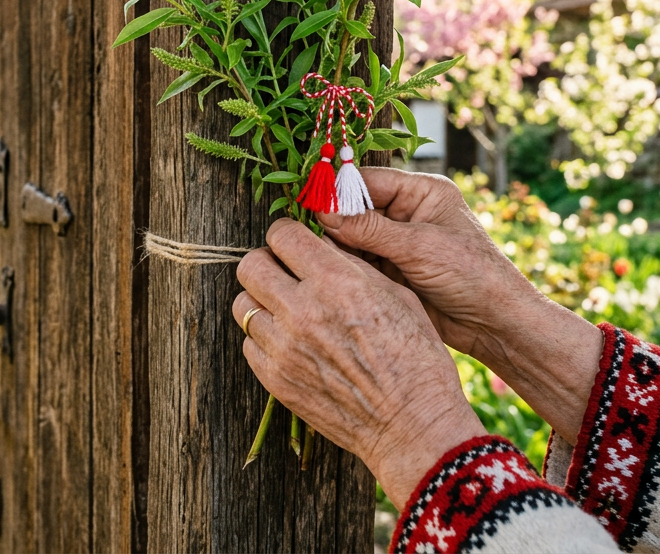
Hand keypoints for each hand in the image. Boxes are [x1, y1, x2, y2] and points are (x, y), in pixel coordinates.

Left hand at [233, 217, 484, 506]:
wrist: (412, 425)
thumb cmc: (416, 358)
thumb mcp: (397, 295)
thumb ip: (351, 266)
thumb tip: (321, 245)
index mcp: (337, 282)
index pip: (282, 235)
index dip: (288, 235)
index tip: (295, 245)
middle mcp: (303, 311)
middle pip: (249, 266)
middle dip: (267, 264)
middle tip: (284, 275)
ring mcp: (284, 348)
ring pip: (242, 306)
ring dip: (262, 302)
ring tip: (286, 311)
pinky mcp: (276, 380)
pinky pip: (250, 345)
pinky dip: (265, 340)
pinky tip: (292, 344)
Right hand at [315, 168, 530, 355]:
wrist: (495, 324)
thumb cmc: (471, 274)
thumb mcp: (419, 247)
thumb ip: (369, 229)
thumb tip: (323, 212)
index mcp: (422, 192)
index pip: (368, 180)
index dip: (336, 190)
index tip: (306, 200)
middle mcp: (408, 213)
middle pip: (356, 208)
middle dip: (333, 220)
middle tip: (303, 231)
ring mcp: (399, 243)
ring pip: (353, 237)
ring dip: (336, 246)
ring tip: (312, 254)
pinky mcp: (392, 270)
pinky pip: (359, 262)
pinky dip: (344, 266)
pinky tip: (327, 272)